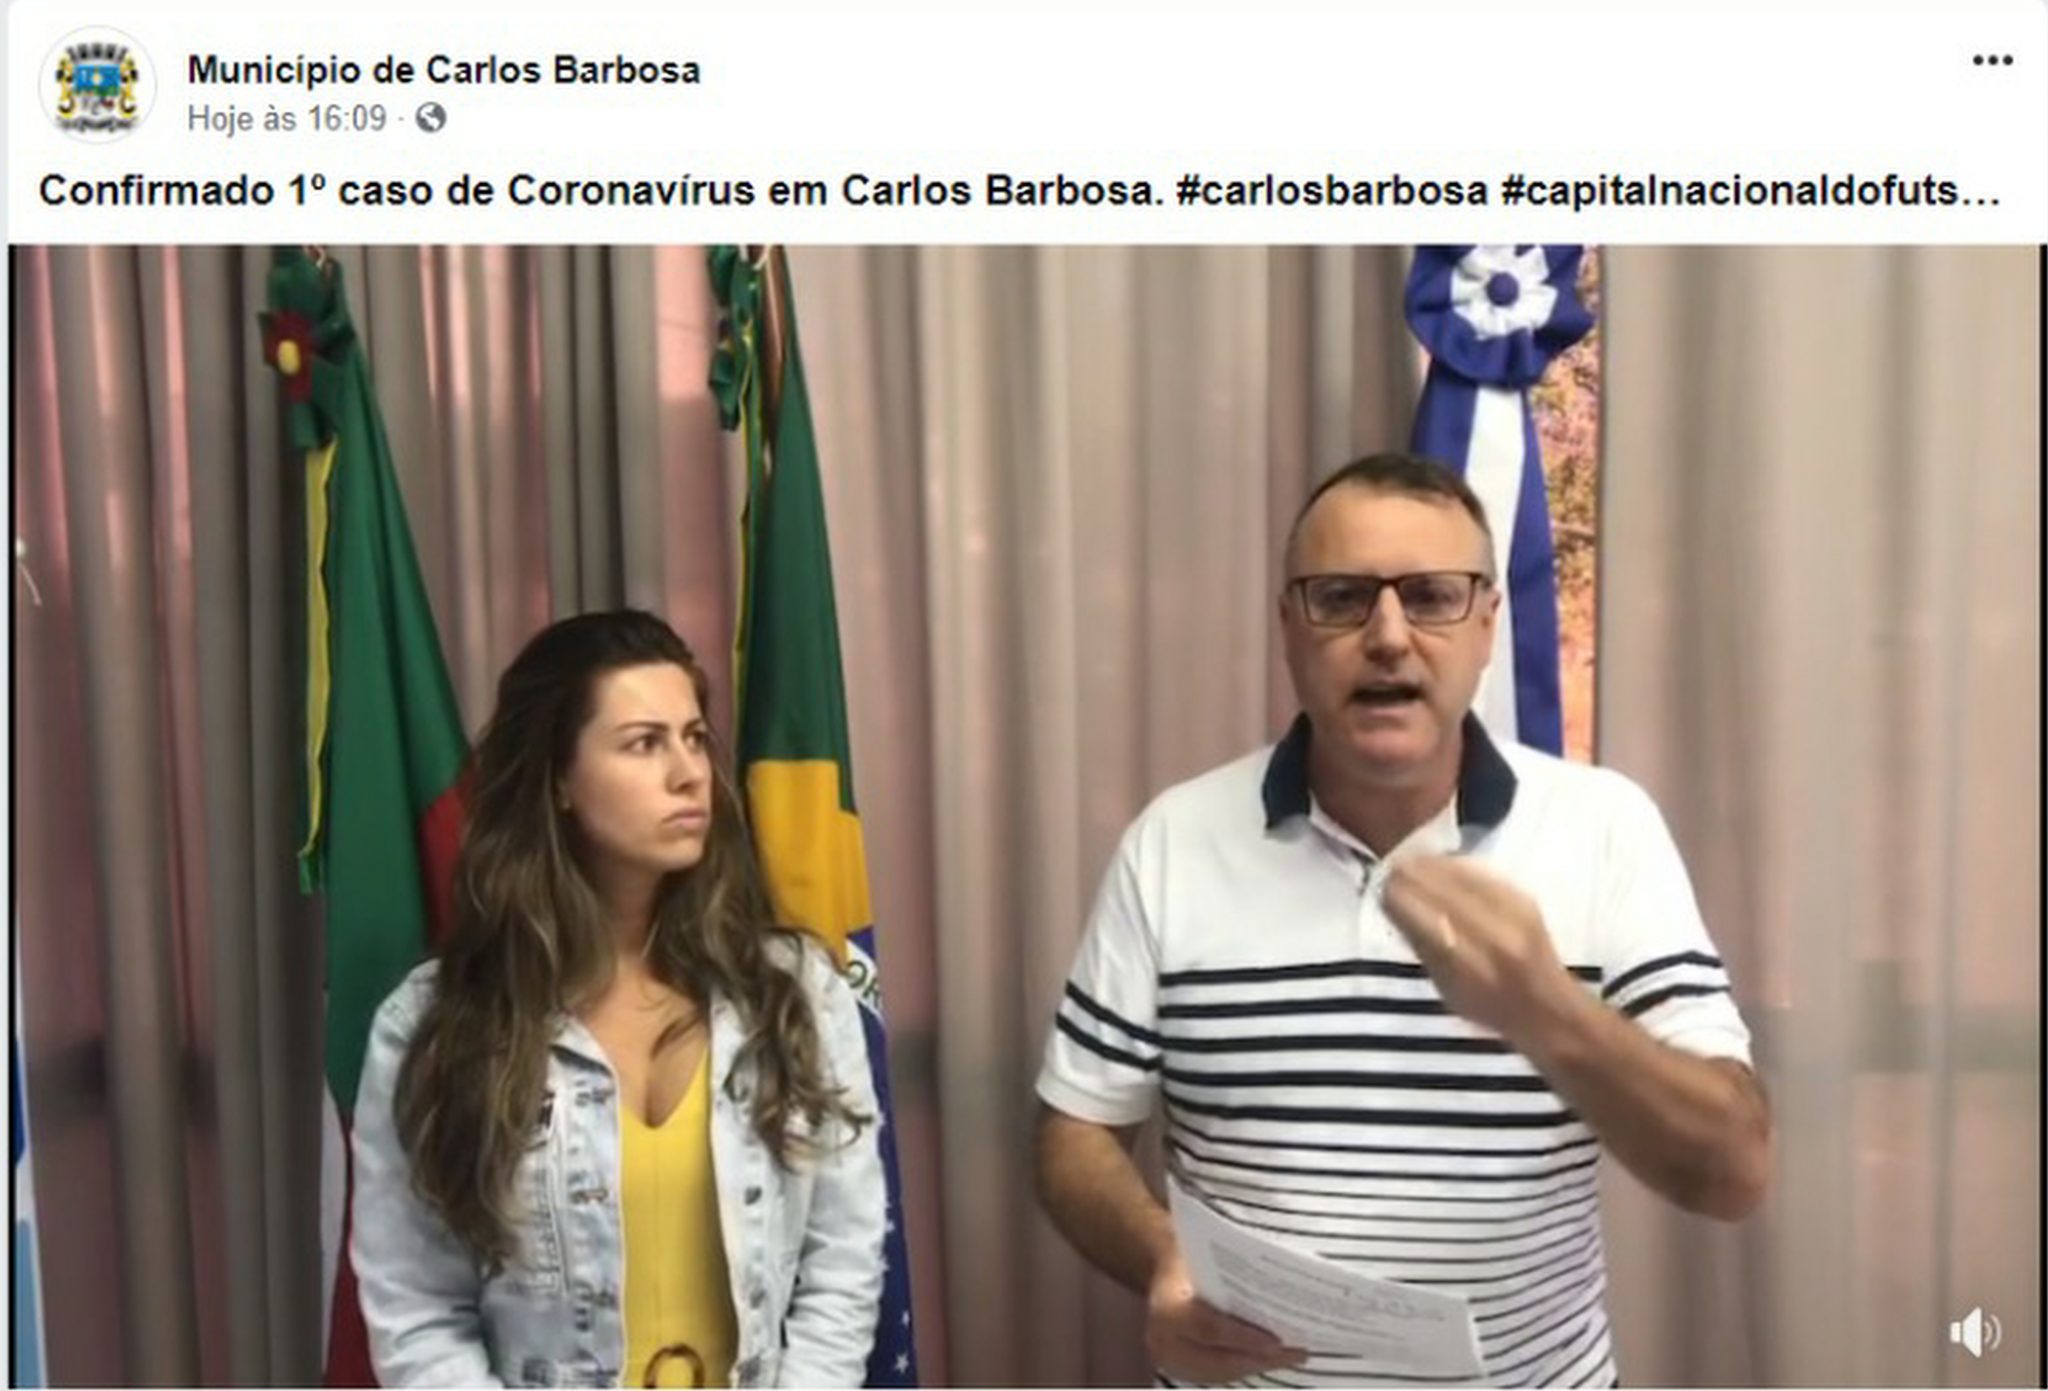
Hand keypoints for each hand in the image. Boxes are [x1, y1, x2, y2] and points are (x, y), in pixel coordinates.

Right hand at [1145, 1247, 1306, 1382]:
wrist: (1162, 1273)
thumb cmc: (1188, 1259)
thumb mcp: (1202, 1255)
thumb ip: (1231, 1270)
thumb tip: (1276, 1277)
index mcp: (1167, 1309)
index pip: (1210, 1329)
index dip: (1244, 1338)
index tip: (1278, 1342)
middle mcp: (1163, 1341)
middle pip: (1219, 1360)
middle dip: (1262, 1359)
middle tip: (1298, 1352)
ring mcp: (1170, 1361)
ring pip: (1222, 1372)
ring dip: (1259, 1366)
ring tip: (1292, 1356)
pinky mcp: (1180, 1370)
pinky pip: (1218, 1375)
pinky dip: (1246, 1367)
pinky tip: (1270, 1359)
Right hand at [1383, 855, 1582, 1043]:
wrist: (1548, 1008)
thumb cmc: (1489, 1009)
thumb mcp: (1444, 987)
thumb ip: (1420, 944)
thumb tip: (1393, 901)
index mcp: (1464, 961)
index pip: (1418, 910)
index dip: (1394, 895)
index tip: (1381, 889)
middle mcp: (1490, 932)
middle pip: (1435, 883)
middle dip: (1409, 875)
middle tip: (1392, 874)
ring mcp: (1511, 910)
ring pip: (1456, 870)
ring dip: (1430, 866)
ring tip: (1413, 867)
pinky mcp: (1523, 897)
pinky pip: (1478, 870)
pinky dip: (1456, 867)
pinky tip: (1443, 868)